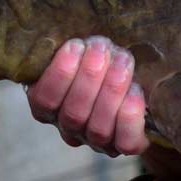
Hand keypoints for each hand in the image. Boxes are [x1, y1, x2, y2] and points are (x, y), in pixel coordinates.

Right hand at [26, 37, 147, 156]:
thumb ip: (76, 47)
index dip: (59, 74)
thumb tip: (79, 35)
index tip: (75, 45)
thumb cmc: (101, 59)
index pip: (44, 100)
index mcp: (49, 106)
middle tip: (102, 47)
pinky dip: (130, 116)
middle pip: (73, 114)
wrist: (133, 82)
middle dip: (89, 76)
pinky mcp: (124, 145)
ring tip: (122, 59)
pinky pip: (125, 141)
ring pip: (99, 128)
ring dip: (112, 90)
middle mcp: (69, 128)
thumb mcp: (83, 50)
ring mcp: (96, 141)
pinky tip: (136, 91)